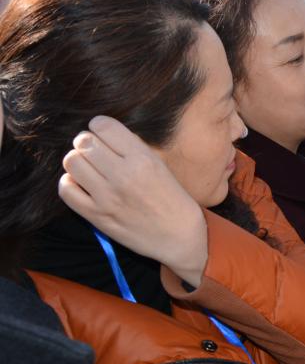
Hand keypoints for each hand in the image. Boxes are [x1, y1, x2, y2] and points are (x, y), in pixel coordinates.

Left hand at [58, 116, 208, 286]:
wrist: (179, 237)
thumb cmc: (173, 200)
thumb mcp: (160, 166)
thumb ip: (133, 149)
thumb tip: (105, 135)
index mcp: (143, 159)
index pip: (104, 126)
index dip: (99, 125)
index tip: (102, 134)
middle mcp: (124, 175)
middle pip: (84, 142)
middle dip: (86, 143)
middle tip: (94, 151)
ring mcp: (108, 196)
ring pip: (72, 162)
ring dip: (77, 161)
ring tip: (88, 168)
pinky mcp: (96, 215)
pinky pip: (66, 190)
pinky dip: (69, 183)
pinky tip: (81, 184)